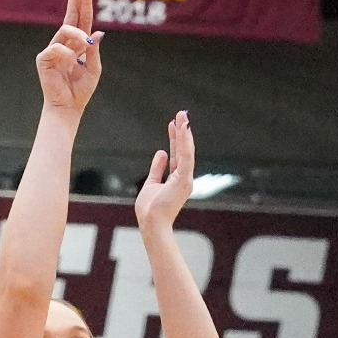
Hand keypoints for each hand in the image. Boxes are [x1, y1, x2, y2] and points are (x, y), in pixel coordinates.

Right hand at [35, 0, 103, 111]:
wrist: (68, 108)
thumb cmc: (80, 90)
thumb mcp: (94, 68)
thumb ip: (94, 50)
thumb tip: (97, 32)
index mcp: (77, 43)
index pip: (80, 18)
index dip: (82, 1)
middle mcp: (65, 42)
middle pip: (70, 15)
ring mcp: (53, 49)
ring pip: (66, 30)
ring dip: (79, 34)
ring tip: (86, 43)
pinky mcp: (44, 59)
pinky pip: (57, 48)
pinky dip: (68, 53)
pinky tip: (72, 63)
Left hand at [135, 111, 195, 235]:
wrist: (152, 224)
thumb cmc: (150, 209)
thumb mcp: (151, 183)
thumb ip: (157, 168)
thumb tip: (161, 152)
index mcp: (177, 179)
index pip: (177, 154)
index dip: (176, 138)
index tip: (173, 123)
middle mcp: (184, 178)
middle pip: (183, 150)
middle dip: (182, 131)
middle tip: (181, 114)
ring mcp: (185, 179)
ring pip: (186, 151)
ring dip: (185, 133)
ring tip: (183, 116)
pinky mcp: (184, 180)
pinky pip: (185, 157)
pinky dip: (185, 142)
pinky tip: (183, 129)